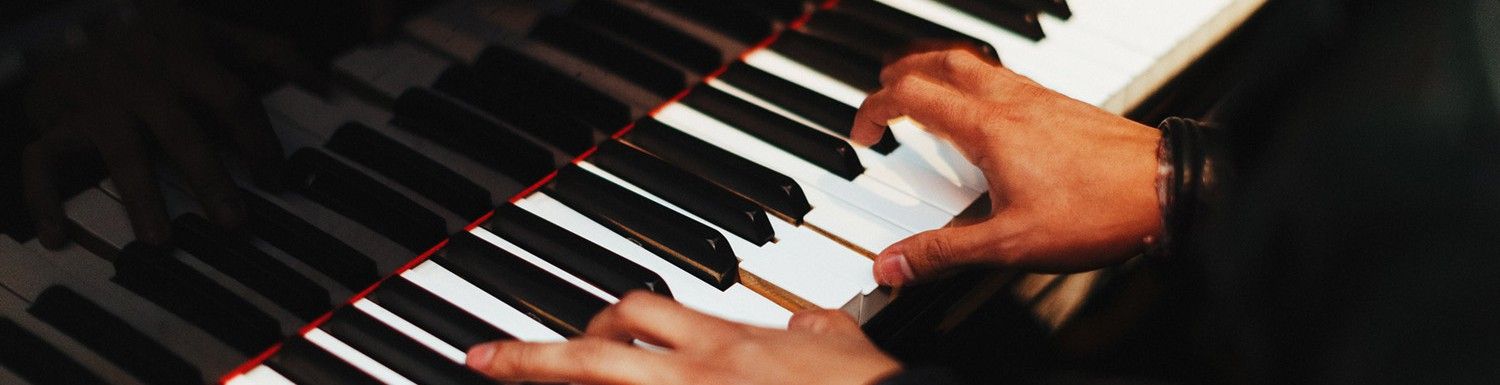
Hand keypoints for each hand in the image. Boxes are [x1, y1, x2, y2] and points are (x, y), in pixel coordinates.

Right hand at [20, 5, 291, 247]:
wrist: (64, 17)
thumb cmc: (155, 39)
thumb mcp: (212, 32)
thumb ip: (270, 53)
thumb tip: (324, 83)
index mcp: (187, 57)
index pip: (233, 98)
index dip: (259, 139)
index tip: (277, 179)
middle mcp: (144, 79)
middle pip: (182, 131)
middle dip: (209, 178)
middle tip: (235, 222)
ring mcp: (98, 100)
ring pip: (119, 150)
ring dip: (141, 197)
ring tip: (160, 239)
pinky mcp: (56, 121)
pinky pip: (41, 161)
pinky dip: (43, 199)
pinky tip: (55, 236)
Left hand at [465, 292, 901, 384]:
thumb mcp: (838, 341)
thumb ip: (811, 326)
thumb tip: (799, 320)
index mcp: (727, 342)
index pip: (640, 311)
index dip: (594, 317)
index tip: (571, 326)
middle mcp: (697, 377)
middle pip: (594, 356)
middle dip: (530, 358)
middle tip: (483, 360)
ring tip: (513, 378)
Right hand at [852, 48, 1162, 285]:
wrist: (1165, 188)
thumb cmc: (1096, 211)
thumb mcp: (1008, 244)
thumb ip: (943, 253)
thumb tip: (891, 265)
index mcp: (987, 128)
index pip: (911, 96)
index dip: (874, 109)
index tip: (862, 133)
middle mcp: (1009, 102)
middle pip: (939, 61)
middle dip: (900, 71)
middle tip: (881, 91)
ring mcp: (1038, 98)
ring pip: (974, 62)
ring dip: (937, 69)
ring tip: (923, 90)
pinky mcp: (1061, 105)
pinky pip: (1004, 77)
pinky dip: (974, 81)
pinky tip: (985, 112)